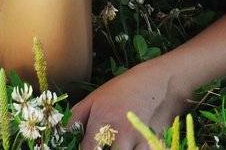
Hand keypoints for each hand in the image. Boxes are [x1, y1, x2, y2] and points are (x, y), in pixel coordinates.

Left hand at [68, 60, 188, 149]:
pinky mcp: (153, 145)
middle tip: (103, 145)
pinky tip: (132, 145)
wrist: (163, 82)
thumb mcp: (96, 97)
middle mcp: (119, 132)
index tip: (88, 148)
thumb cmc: (125, 89)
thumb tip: (61, 136)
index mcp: (101, 119)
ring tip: (117, 144)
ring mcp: (138, 140)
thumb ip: (76, 117)